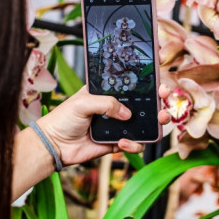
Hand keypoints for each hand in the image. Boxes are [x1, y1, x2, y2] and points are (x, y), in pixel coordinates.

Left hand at [35, 85, 170, 165]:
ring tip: (158, 121)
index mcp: (109, 92)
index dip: (148, 78)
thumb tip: (127, 114)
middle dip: (160, 100)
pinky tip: (122, 143)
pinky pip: (136, 144)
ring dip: (157, 123)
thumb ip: (106, 103)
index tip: (161, 72)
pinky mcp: (119, 143)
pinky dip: (135, 144)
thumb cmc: (63, 119)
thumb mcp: (82, 102)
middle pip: (146, 102)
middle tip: (164, 100)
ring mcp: (120, 125)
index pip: (132, 82)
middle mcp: (117, 107)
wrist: (54, 146)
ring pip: (147, 124)